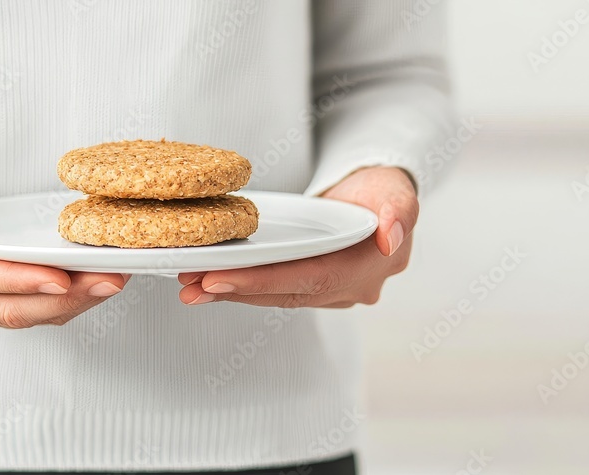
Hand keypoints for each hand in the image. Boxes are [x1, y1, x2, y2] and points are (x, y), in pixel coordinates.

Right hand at [0, 177, 129, 331]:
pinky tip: (96, 286)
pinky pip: (35, 314)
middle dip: (63, 298)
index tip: (60, 276)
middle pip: (10, 308)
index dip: (19, 281)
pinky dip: (69, 302)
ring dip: (74, 303)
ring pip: (28, 316)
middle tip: (106, 281)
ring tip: (111, 282)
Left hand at [178, 166, 417, 307]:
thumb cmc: (385, 186)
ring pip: (277, 295)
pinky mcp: (313, 284)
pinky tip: (207, 281)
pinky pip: (275, 289)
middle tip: (191, 285)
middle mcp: (353, 288)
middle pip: (287, 293)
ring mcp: (333, 291)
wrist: (380, 192)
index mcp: (374, 267)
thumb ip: (399, 211)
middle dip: (237, 291)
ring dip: (232, 292)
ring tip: (188, 286)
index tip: (220, 279)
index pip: (313, 279)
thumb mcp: (398, 190)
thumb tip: (390, 237)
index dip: (264, 282)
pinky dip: (241, 286)